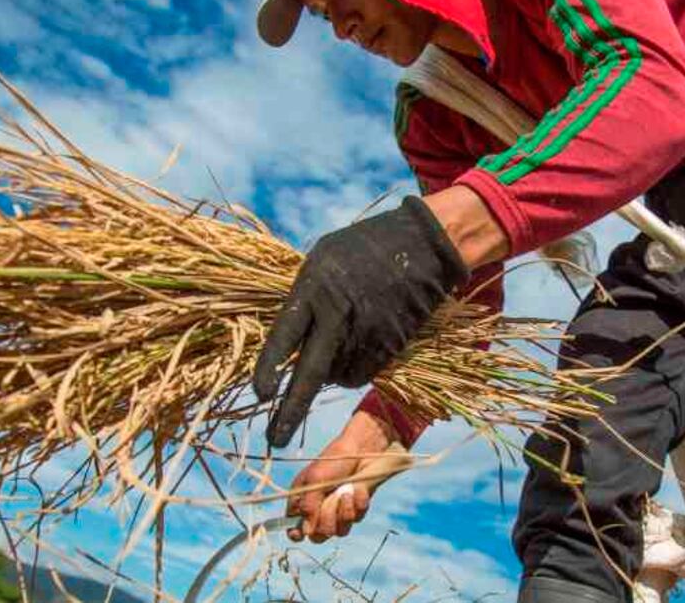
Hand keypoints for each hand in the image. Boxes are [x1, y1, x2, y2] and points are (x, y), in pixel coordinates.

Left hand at [254, 197, 466, 447]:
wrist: (424, 244)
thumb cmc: (364, 248)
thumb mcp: (323, 260)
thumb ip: (304, 298)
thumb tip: (288, 337)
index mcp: (315, 288)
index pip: (285, 335)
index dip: (270, 367)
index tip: (260, 395)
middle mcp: (339, 315)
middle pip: (311, 373)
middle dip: (291, 410)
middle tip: (274, 440)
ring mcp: (368, 332)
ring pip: (337, 376)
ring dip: (331, 372)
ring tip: (340, 339)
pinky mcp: (391, 344)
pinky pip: (362, 373)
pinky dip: (355, 369)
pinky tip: (359, 344)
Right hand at [285, 411, 405, 542]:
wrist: (361, 450)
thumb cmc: (333, 461)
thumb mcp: (316, 480)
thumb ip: (309, 506)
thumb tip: (305, 532)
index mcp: (302, 502)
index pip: (295, 529)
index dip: (297, 534)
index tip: (302, 533)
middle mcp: (318, 510)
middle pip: (319, 536)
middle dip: (327, 521)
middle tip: (331, 502)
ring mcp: (338, 511)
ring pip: (339, 531)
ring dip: (344, 512)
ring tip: (347, 491)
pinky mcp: (355, 509)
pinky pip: (357, 518)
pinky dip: (358, 504)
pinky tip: (359, 489)